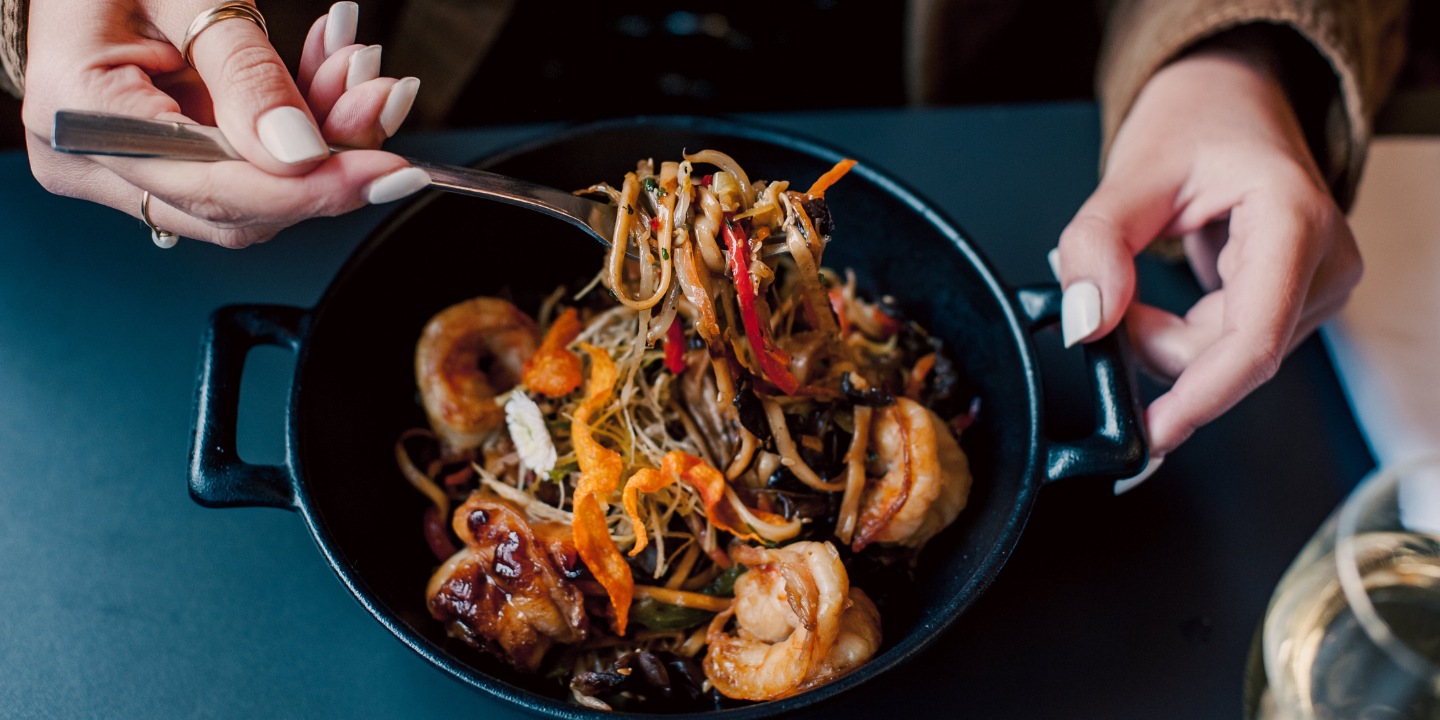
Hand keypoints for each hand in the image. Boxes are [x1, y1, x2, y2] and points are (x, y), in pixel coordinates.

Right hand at [21, 1, 424, 247]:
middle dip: (328, 161)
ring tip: (360, 70)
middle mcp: (99, 164)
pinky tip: (333, 71)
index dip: (310, 191)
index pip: (215, 190)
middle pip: (241, 206)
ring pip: (256, 192)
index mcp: (82, 120)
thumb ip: (244, 75)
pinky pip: (249, 165)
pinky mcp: (166, 159)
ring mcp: (131, 168)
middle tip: (384, 100)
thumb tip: (303, 155)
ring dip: (325, 137)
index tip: (386, 175)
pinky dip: (302, 124)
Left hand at [1054, 42, 1361, 455]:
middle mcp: (1322, 261)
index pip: (1253, 339)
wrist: (1230, 102)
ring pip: (1227, 361)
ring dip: (1166, 341)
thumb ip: (1097, 246)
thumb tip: (1089, 321)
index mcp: (1291, 220)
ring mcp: (1319, 287)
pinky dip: (1181, 337)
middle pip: (1231, 357)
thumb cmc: (1193, 125)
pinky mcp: (1301, 303)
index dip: (1200, 397)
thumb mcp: (1129, 173)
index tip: (1151, 432)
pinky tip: (1164, 301)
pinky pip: (1229, 350)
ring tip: (1139, 286)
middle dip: (1155, 346)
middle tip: (1108, 300)